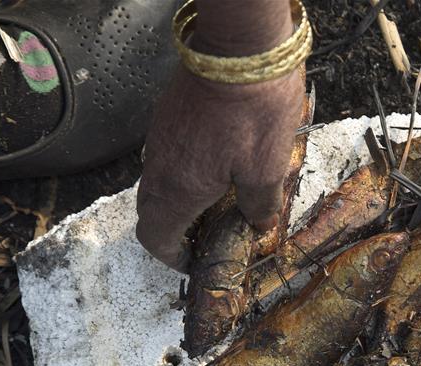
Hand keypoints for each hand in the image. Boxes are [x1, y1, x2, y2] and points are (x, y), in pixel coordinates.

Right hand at [136, 64, 302, 271]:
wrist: (239, 50)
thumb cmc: (254, 111)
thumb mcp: (268, 169)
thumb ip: (260, 205)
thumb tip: (258, 223)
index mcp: (179, 189)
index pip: (155, 237)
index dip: (171, 257)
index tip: (192, 261)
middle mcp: (160, 166)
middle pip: (152, 213)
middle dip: (175, 232)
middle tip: (205, 236)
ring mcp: (159, 138)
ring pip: (157, 184)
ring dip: (179, 201)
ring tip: (215, 204)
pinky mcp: (168, 116)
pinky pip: (166, 157)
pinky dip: (183, 173)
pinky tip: (215, 166)